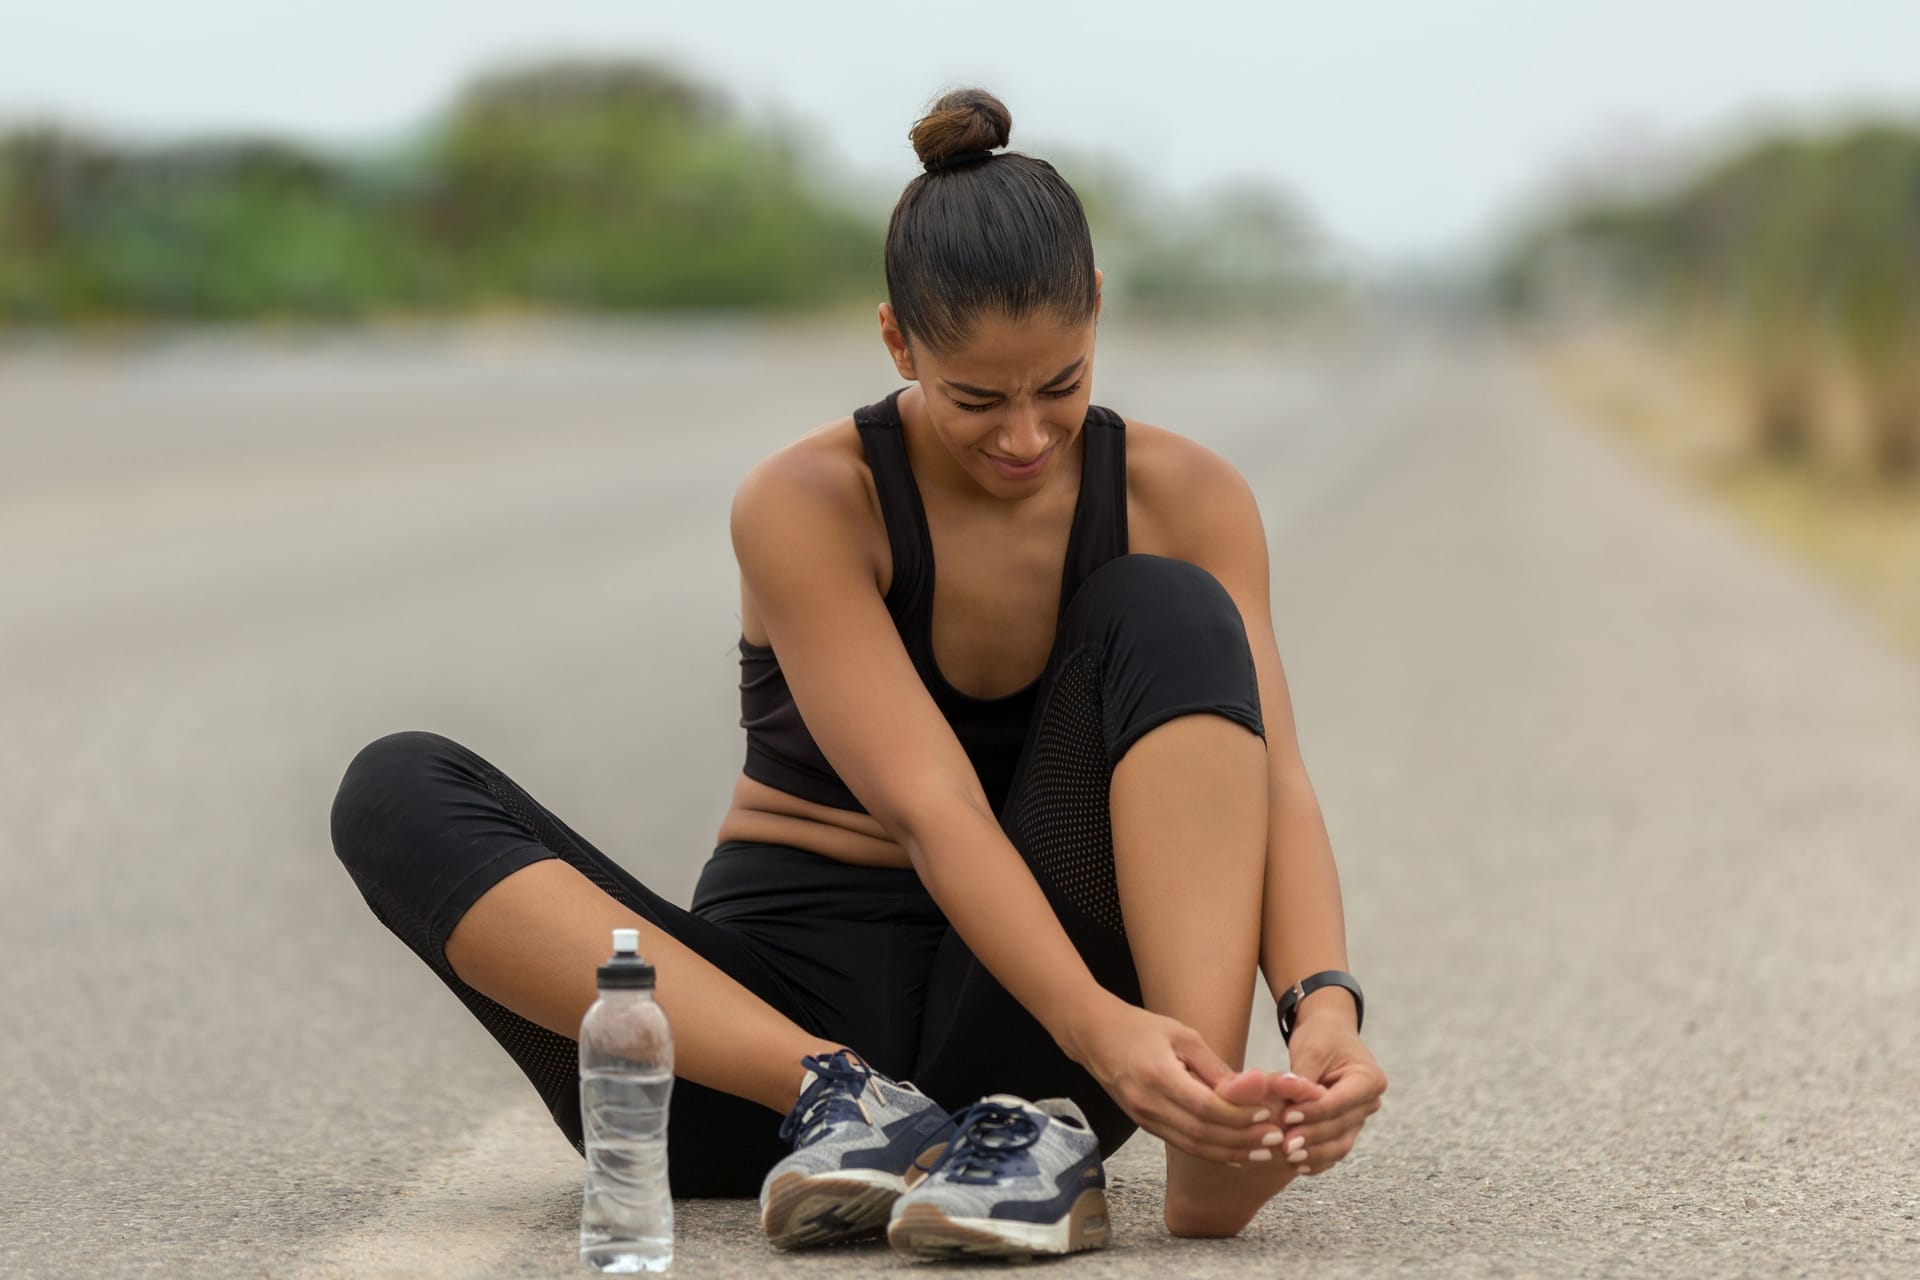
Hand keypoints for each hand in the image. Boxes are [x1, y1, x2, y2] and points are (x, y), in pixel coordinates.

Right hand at [1066, 1000, 1282, 1164]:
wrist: (1094, 1036)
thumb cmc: (1139, 1028)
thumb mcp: (1181, 1035)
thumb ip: (1213, 1066)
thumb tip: (1249, 1089)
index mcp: (1158, 1076)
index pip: (1206, 1107)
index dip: (1239, 1115)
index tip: (1268, 1113)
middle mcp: (1148, 1103)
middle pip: (1202, 1133)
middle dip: (1243, 1139)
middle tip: (1276, 1137)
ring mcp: (1144, 1118)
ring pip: (1193, 1145)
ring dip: (1231, 1151)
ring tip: (1263, 1150)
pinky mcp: (1145, 1124)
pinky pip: (1182, 1144)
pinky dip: (1212, 1151)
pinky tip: (1235, 1153)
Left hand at [1274, 1018, 1385, 1175]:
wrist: (1328, 1034)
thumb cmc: (1320, 1037)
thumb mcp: (1311, 1050)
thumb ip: (1301, 1080)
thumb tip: (1287, 1109)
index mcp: (1370, 1079)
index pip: (1340, 1102)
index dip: (1313, 1112)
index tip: (1287, 1117)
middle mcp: (1370, 1102)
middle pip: (1340, 1126)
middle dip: (1311, 1136)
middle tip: (1284, 1144)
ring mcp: (1359, 1118)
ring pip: (1340, 1144)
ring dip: (1314, 1153)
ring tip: (1288, 1157)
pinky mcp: (1346, 1129)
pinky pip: (1334, 1150)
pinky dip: (1317, 1160)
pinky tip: (1297, 1166)